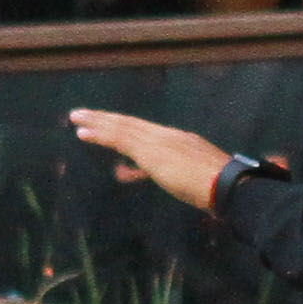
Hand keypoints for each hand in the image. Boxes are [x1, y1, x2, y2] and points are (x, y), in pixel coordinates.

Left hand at [69, 109, 232, 208]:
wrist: (226, 185)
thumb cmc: (216, 189)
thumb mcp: (193, 179)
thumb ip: (178, 178)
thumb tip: (165, 182)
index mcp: (178, 141)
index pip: (144, 132)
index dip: (123, 127)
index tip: (107, 123)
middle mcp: (166, 136)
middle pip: (129, 123)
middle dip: (105, 118)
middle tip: (82, 114)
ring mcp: (157, 141)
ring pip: (121, 127)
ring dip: (96, 122)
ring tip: (76, 118)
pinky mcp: (149, 151)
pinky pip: (119, 139)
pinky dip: (99, 135)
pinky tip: (82, 133)